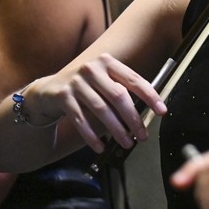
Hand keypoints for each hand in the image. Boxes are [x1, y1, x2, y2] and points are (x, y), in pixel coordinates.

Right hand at [21, 53, 165, 152]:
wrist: (47, 91)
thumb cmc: (84, 88)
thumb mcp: (103, 82)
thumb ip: (122, 90)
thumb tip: (150, 109)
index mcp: (107, 62)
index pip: (134, 79)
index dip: (150, 96)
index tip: (161, 111)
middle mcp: (92, 68)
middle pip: (118, 96)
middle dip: (133, 118)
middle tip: (142, 135)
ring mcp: (76, 81)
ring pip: (101, 109)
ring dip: (116, 130)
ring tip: (126, 143)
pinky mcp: (62, 95)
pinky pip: (81, 120)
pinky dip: (92, 136)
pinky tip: (101, 146)